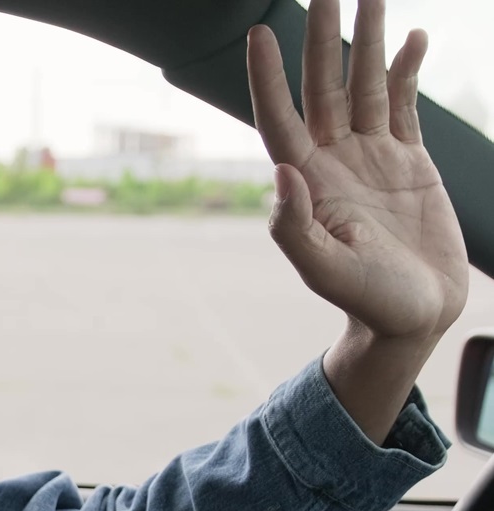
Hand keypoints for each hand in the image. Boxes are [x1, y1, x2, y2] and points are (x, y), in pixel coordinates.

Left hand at [246, 0, 466, 343]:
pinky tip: (412, 38)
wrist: (414, 317)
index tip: (258, 32)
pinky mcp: (408, 161)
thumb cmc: (365, 300)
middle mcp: (333, 161)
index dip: (268, 77)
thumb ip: (295, 227)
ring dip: (367, 41)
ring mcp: (370, 157)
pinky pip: (405, 105)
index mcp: (307, 182)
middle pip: (322, 86)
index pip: (280, 118)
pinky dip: (408, 71)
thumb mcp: (324, 269)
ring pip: (365, 86)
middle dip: (323, 36)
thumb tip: (280, 173)